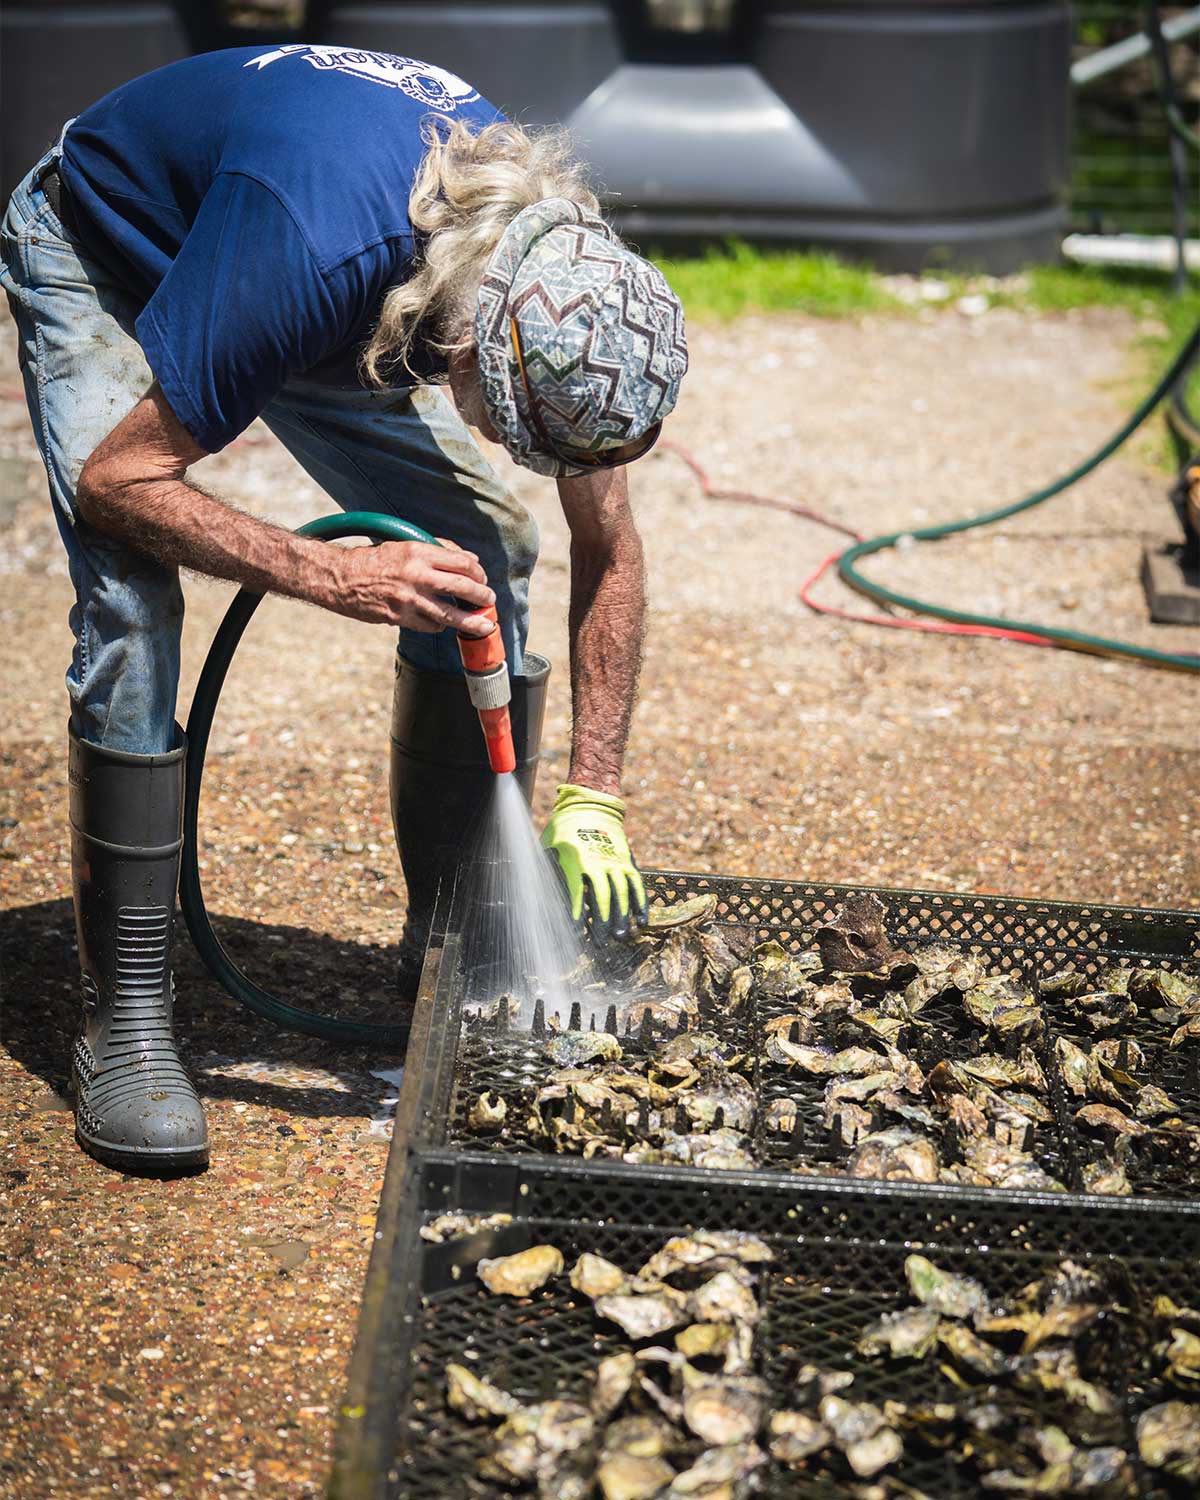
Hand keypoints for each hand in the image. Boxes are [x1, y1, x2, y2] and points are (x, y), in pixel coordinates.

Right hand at [330, 537, 494, 633]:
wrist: (340, 577)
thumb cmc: (374, 560)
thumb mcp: (404, 545)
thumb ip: (438, 550)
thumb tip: (469, 559)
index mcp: (418, 552)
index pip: (461, 562)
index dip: (478, 572)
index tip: (482, 578)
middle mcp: (415, 574)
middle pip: (462, 587)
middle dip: (482, 595)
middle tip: (489, 600)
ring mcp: (407, 598)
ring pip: (450, 614)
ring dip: (471, 621)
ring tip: (485, 624)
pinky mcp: (399, 617)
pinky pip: (430, 625)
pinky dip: (440, 625)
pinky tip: (442, 623)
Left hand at [541, 784, 646, 938]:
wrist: (591, 807)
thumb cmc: (563, 830)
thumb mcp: (547, 845)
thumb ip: (541, 868)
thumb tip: (526, 888)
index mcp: (576, 859)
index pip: (576, 890)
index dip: (577, 912)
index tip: (576, 931)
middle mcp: (598, 861)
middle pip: (603, 895)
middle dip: (602, 920)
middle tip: (602, 941)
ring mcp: (615, 861)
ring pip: (622, 892)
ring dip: (622, 916)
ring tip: (620, 935)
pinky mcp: (627, 861)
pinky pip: (636, 885)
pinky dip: (640, 903)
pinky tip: (640, 920)